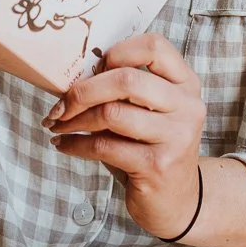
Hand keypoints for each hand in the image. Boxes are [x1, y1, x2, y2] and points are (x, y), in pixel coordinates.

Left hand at [42, 32, 206, 239]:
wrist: (177, 200)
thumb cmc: (152, 147)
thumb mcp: (151, 112)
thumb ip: (128, 89)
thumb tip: (75, 74)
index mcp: (186, 84)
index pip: (154, 46)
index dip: (117, 52)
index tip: (92, 69)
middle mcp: (187, 107)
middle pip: (127, 79)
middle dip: (83, 90)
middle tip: (61, 104)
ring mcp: (176, 137)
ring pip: (111, 112)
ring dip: (75, 119)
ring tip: (58, 124)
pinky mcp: (157, 166)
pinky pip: (104, 146)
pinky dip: (75, 144)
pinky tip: (64, 144)